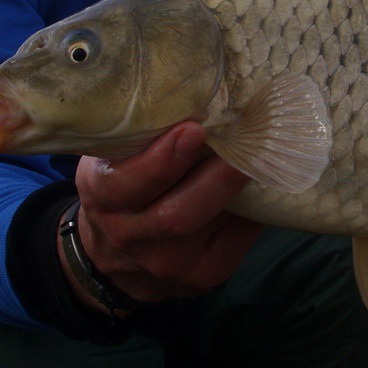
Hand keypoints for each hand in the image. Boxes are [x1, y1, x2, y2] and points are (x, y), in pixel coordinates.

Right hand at [66, 121, 262, 309]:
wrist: (113, 257)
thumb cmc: (121, 185)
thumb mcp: (111, 159)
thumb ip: (139, 135)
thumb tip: (196, 92)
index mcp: (104, 197)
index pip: (126, 186)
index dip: (162, 161)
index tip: (193, 130)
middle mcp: (131, 237)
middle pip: (177, 215)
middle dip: (215, 176)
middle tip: (247, 139)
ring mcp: (168, 264)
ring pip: (211, 226)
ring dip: (239, 189)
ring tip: (262, 153)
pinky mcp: (204, 275)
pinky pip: (236, 240)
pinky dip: (253, 209)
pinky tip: (263, 182)